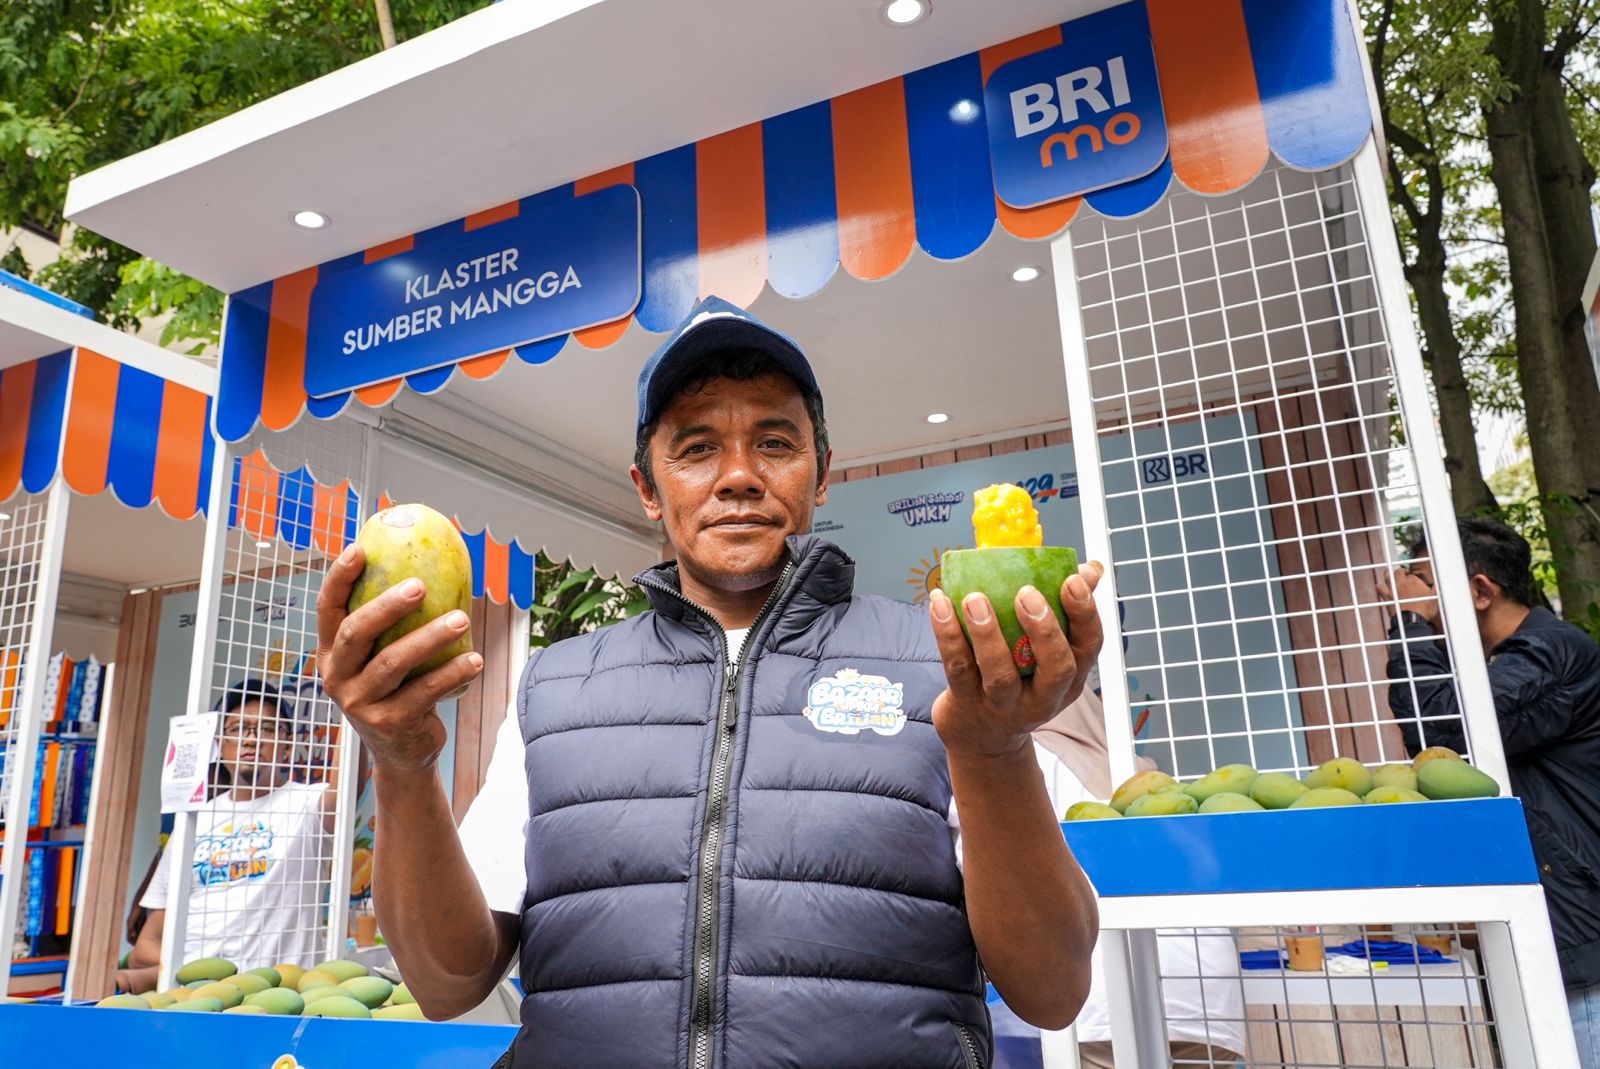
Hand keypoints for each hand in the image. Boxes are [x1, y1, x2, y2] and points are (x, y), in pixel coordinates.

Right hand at [316, 544, 482, 773]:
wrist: (403, 750)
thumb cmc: (399, 689)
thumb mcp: (385, 656)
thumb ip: (394, 624)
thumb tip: (433, 564)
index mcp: (331, 653)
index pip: (327, 610)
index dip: (338, 579)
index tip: (359, 549)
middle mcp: (337, 676)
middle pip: (356, 633)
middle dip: (387, 605)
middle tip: (420, 584)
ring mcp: (359, 703)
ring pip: (393, 662)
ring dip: (431, 637)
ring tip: (462, 618)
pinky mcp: (388, 724)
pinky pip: (424, 692)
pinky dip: (452, 673)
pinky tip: (475, 659)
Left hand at [929, 562, 1104, 759]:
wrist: (981, 738)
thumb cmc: (1019, 681)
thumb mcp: (1047, 656)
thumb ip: (1064, 611)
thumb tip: (1089, 569)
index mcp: (1069, 678)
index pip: (1089, 647)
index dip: (1085, 614)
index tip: (1072, 581)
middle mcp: (1043, 697)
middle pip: (1056, 668)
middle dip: (1045, 630)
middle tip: (1027, 593)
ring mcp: (1004, 705)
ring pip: (1000, 674)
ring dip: (988, 634)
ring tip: (975, 599)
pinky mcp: (967, 704)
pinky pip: (958, 669)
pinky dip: (947, 635)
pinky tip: (940, 603)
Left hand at [1378, 567, 1440, 627]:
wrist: (1411, 621)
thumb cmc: (1425, 610)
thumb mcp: (1435, 597)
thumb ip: (1436, 588)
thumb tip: (1439, 582)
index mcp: (1414, 581)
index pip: (1412, 575)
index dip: (1413, 577)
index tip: (1414, 580)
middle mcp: (1401, 582)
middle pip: (1398, 571)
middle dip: (1401, 571)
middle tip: (1403, 573)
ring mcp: (1392, 589)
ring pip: (1387, 575)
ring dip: (1388, 574)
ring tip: (1390, 575)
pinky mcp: (1386, 597)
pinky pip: (1379, 587)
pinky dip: (1380, 586)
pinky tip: (1381, 587)